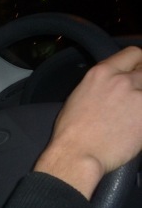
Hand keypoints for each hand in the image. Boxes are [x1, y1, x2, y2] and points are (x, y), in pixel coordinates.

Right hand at [35, 46, 141, 198]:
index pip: (133, 53)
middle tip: (135, 98)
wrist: (78, 154)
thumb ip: (100, 85)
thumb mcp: (79, 96)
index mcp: (101, 73)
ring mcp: (137, 97)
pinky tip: (136, 126)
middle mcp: (121, 80)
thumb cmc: (71, 132)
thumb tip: (110, 88)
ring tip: (134, 113)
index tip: (138, 71)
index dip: (139, 63)